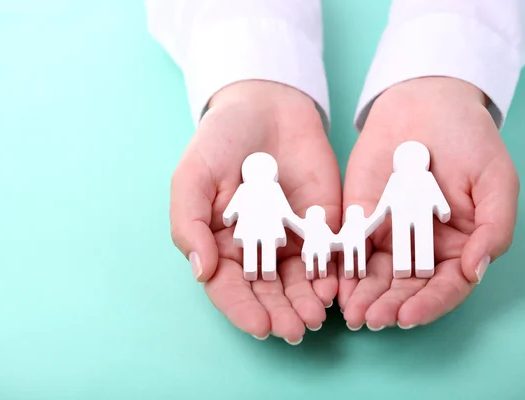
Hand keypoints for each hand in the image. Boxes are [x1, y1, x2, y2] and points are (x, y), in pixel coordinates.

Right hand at [170, 81, 341, 342]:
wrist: (266, 105)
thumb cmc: (220, 139)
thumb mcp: (193, 175)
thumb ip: (188, 221)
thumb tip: (200, 269)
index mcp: (220, 243)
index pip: (229, 287)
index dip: (243, 309)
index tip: (260, 325)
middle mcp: (255, 249)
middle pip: (268, 292)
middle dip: (281, 312)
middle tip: (295, 329)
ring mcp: (290, 238)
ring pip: (300, 282)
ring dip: (307, 302)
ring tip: (316, 316)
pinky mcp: (321, 224)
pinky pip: (328, 255)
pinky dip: (332, 273)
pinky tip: (336, 287)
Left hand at [340, 77, 517, 329]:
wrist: (425, 103)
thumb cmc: (469, 139)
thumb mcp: (495, 180)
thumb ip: (493, 228)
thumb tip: (475, 271)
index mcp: (460, 245)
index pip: (445, 286)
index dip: (429, 304)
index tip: (408, 316)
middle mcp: (423, 248)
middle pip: (406, 288)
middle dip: (389, 306)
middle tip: (371, 320)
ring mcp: (390, 235)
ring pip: (376, 276)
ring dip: (364, 296)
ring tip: (351, 312)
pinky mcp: (361, 219)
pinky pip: (351, 249)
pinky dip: (343, 269)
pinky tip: (334, 284)